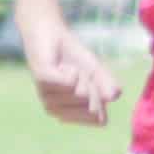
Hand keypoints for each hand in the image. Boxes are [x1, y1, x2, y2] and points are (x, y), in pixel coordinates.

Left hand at [17, 5, 118, 125]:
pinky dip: (72, 71)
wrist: (51, 33)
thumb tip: (112, 97)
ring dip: (79, 75)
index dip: (102, 103)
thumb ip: (108, 86)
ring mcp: (46, 97)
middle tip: (77, 74)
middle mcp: (57, 110)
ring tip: (66, 67)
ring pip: (79, 94)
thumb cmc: (73, 57)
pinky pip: (68, 83)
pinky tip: (60, 66)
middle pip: (91, 108)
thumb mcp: (97, 73)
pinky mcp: (41, 80)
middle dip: (92, 87)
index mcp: (71, 113)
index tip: (91, 87)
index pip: (99, 120)